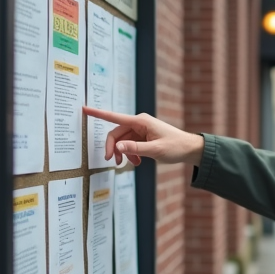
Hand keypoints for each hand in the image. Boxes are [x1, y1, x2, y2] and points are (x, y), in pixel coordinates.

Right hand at [82, 106, 204, 166]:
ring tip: (131, 164)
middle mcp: (139, 123)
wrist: (190, 149)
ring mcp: (140, 130)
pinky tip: (137, 162)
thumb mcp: (155, 150)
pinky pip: (130, 145)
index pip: (115, 117)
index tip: (84, 109)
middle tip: (113, 162)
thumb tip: (118, 147)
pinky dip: (130, 154)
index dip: (98, 113)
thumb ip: (135, 149)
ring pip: (122, 141)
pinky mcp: (143, 137)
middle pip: (117, 134)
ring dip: (123, 153)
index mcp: (140, 121)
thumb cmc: (175, 147)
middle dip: (113, 148)